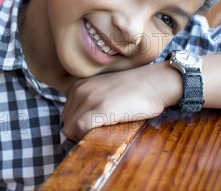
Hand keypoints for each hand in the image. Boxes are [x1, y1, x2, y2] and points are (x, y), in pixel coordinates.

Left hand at [62, 62, 181, 141]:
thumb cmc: (133, 91)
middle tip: (98, 135)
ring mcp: (89, 98)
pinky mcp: (101, 108)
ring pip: (71, 128)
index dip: (77, 128)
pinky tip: (103, 135)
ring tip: (102, 135)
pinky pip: (81, 129)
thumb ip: (90, 104)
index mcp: (78, 86)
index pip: (67, 115)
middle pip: (67, 123)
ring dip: (83, 137)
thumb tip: (80, 127)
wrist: (154, 83)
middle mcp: (79, 90)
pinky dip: (88, 137)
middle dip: (79, 134)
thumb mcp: (103, 92)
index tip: (92, 131)